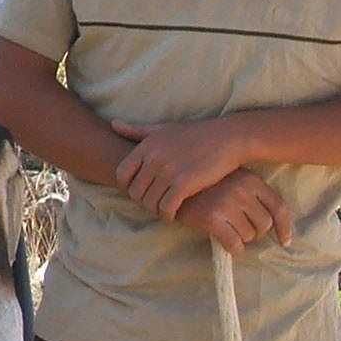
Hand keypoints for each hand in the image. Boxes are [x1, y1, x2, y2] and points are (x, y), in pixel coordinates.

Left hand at [112, 116, 245, 218]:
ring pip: (149, 202)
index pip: (121, 175)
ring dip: (154, 210)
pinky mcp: (184, 184)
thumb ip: (137, 131)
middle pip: (134, 192)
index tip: (140, 192)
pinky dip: (167, 215)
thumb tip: (113, 125)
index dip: (127, 187)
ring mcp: (168, 171)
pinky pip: (166, 208)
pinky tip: (173, 215)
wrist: (227, 139)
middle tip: (153, 205)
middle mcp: (154, 158)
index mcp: (146, 145)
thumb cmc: (194, 135)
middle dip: (142, 201)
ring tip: (163, 210)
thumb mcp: (163, 129)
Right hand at [173, 168, 292, 253]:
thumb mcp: (234, 179)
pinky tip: (223, 241)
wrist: (173, 182)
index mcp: (251, 180)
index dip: (284, 228)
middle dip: (254, 232)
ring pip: (249, 236)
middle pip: (264, 225)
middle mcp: (241, 190)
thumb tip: (276, 226)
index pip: (279, 208)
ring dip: (240, 238)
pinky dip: (232, 248)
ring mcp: (227, 203)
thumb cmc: (207, 184)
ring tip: (226, 229)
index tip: (285, 242)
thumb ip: (254, 195)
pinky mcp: (212, 217)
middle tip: (239, 229)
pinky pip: (234, 244)